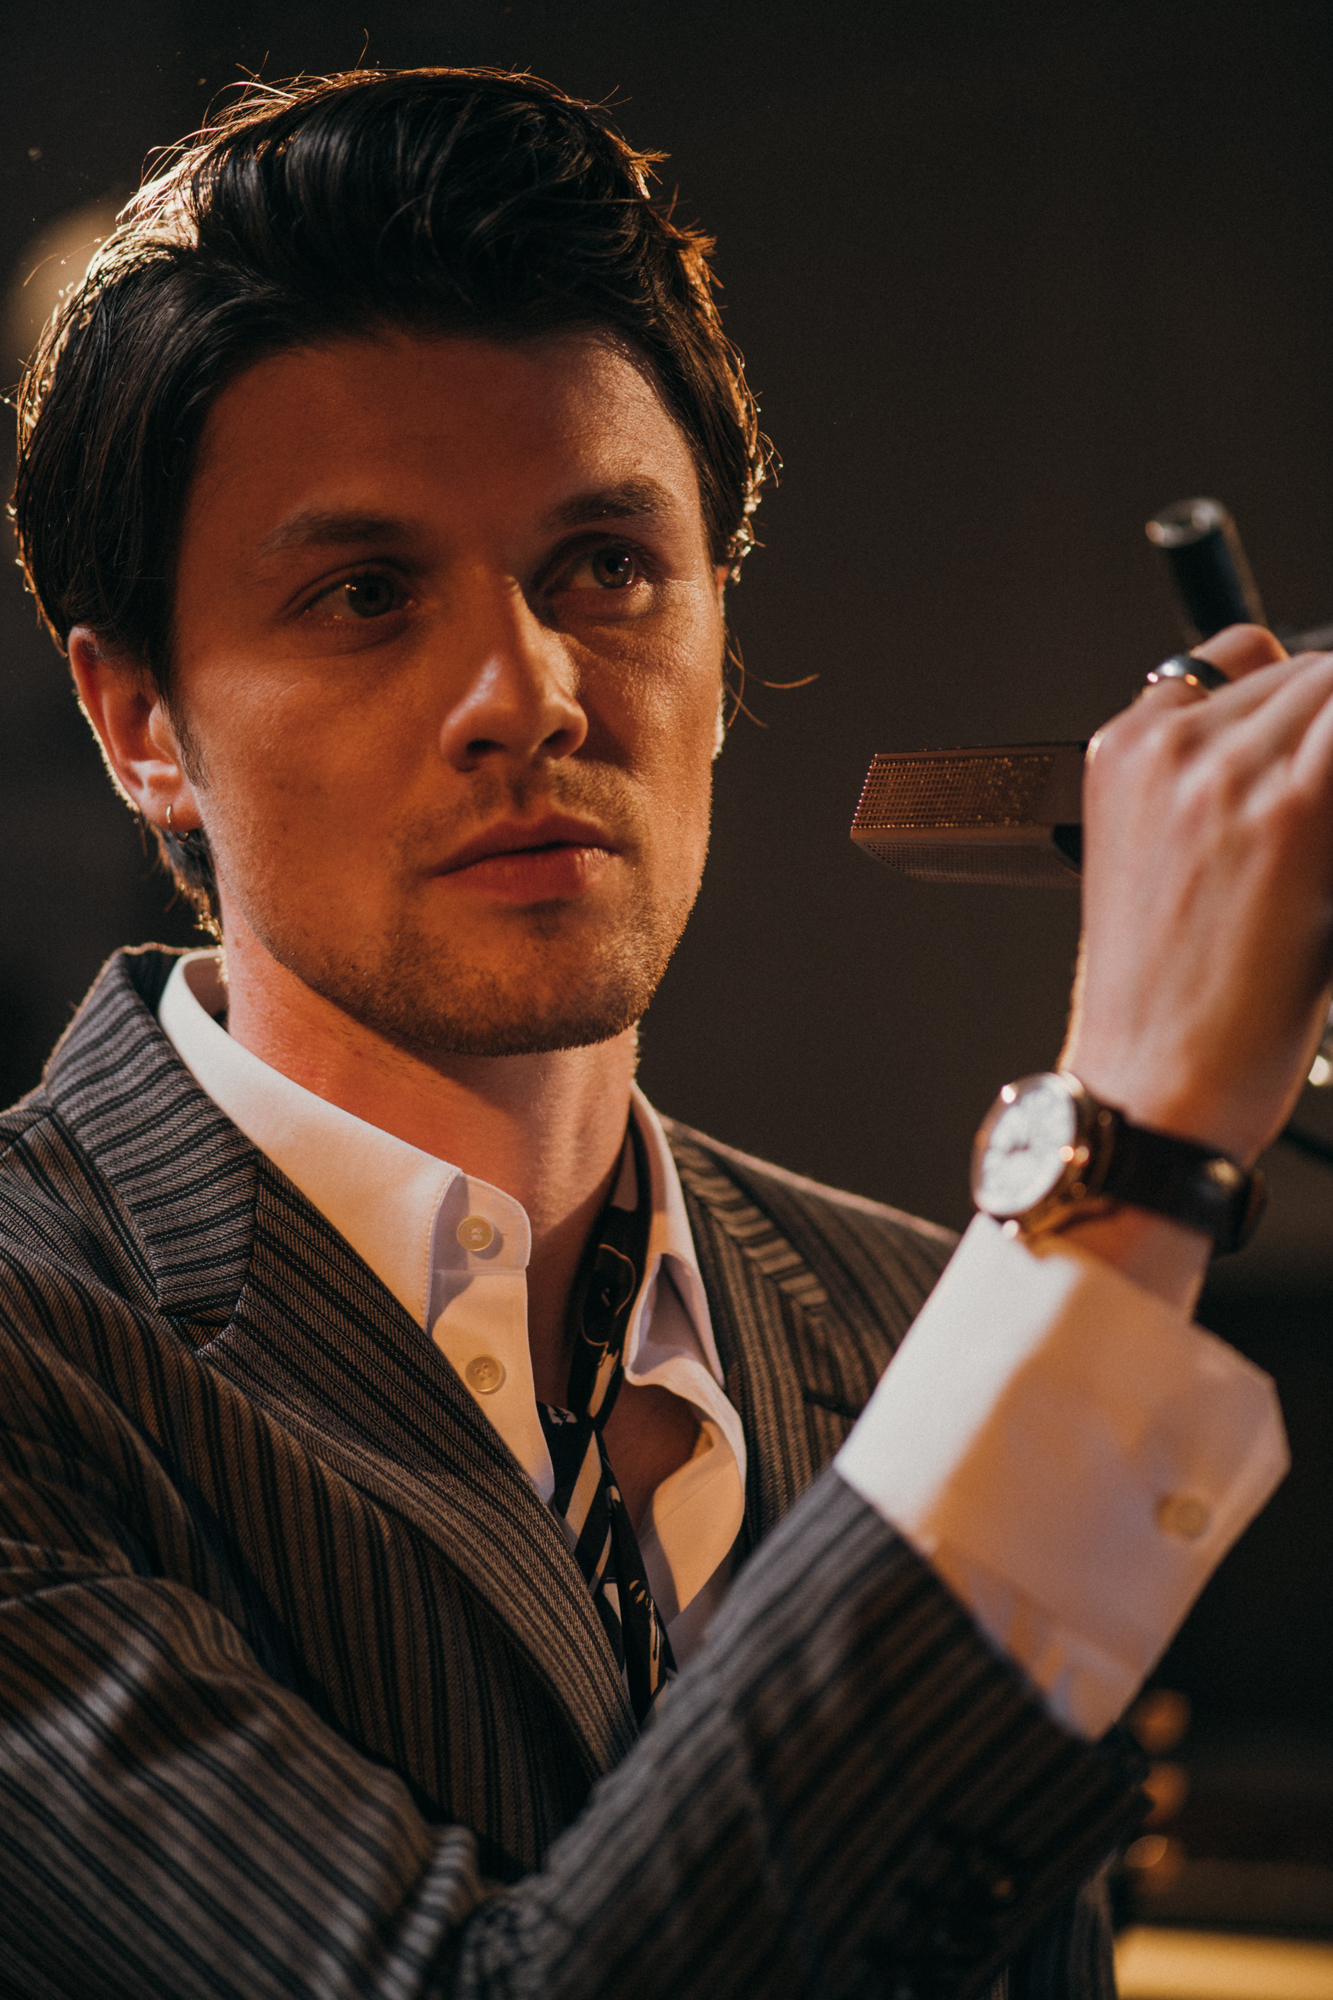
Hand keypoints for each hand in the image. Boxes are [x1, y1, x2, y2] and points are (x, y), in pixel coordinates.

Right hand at [1061, 624, 1332, 1166]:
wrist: (1153, 1090)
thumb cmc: (1164, 1006)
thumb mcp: (1157, 867)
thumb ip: (1213, 787)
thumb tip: (1307, 757)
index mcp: (1121, 752)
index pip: (1241, 657)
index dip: (1297, 704)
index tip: (1314, 758)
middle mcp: (1167, 746)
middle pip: (1311, 672)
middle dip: (1332, 739)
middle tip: (1326, 826)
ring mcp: (1228, 773)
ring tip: (1328, 844)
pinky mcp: (1293, 813)